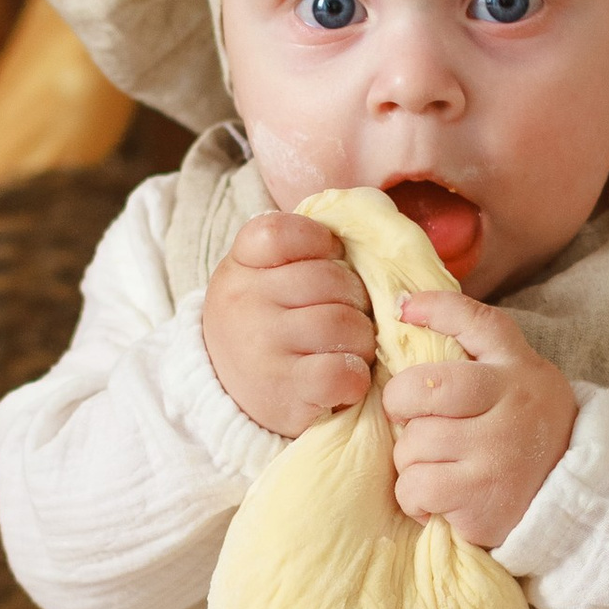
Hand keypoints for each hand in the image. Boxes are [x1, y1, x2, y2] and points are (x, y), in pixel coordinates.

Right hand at [202, 212, 375, 437]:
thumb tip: (379, 213)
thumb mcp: (265, 278)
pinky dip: (355, 377)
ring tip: (348, 349)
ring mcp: (261, 349)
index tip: (329, 259)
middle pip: (328, 280)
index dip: (320, 242)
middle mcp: (244, 303)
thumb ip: (304, 249)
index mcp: (240, 267)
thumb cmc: (267, 326)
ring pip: (342, 324)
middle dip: (354, 299)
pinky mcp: (284, 392)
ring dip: (361, 339)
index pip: (280, 232)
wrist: (228, 396)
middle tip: (347, 316)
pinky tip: (343, 379)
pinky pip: (342, 372)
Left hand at [382, 293, 576, 548]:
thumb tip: (405, 307)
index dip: (436, 309)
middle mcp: (512, 406)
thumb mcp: (518, 383)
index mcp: (518, 370)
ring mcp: (497, 453)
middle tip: (410, 418)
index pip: (479, 324)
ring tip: (440, 467)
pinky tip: (441, 498)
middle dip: (400, 403)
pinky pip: (414, 488)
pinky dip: (416, 498)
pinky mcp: (480, 499)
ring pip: (411, 444)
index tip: (403, 310)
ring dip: (411, 460)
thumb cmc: (524, 437)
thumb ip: (475, 352)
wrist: (569, 504)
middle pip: (421, 388)